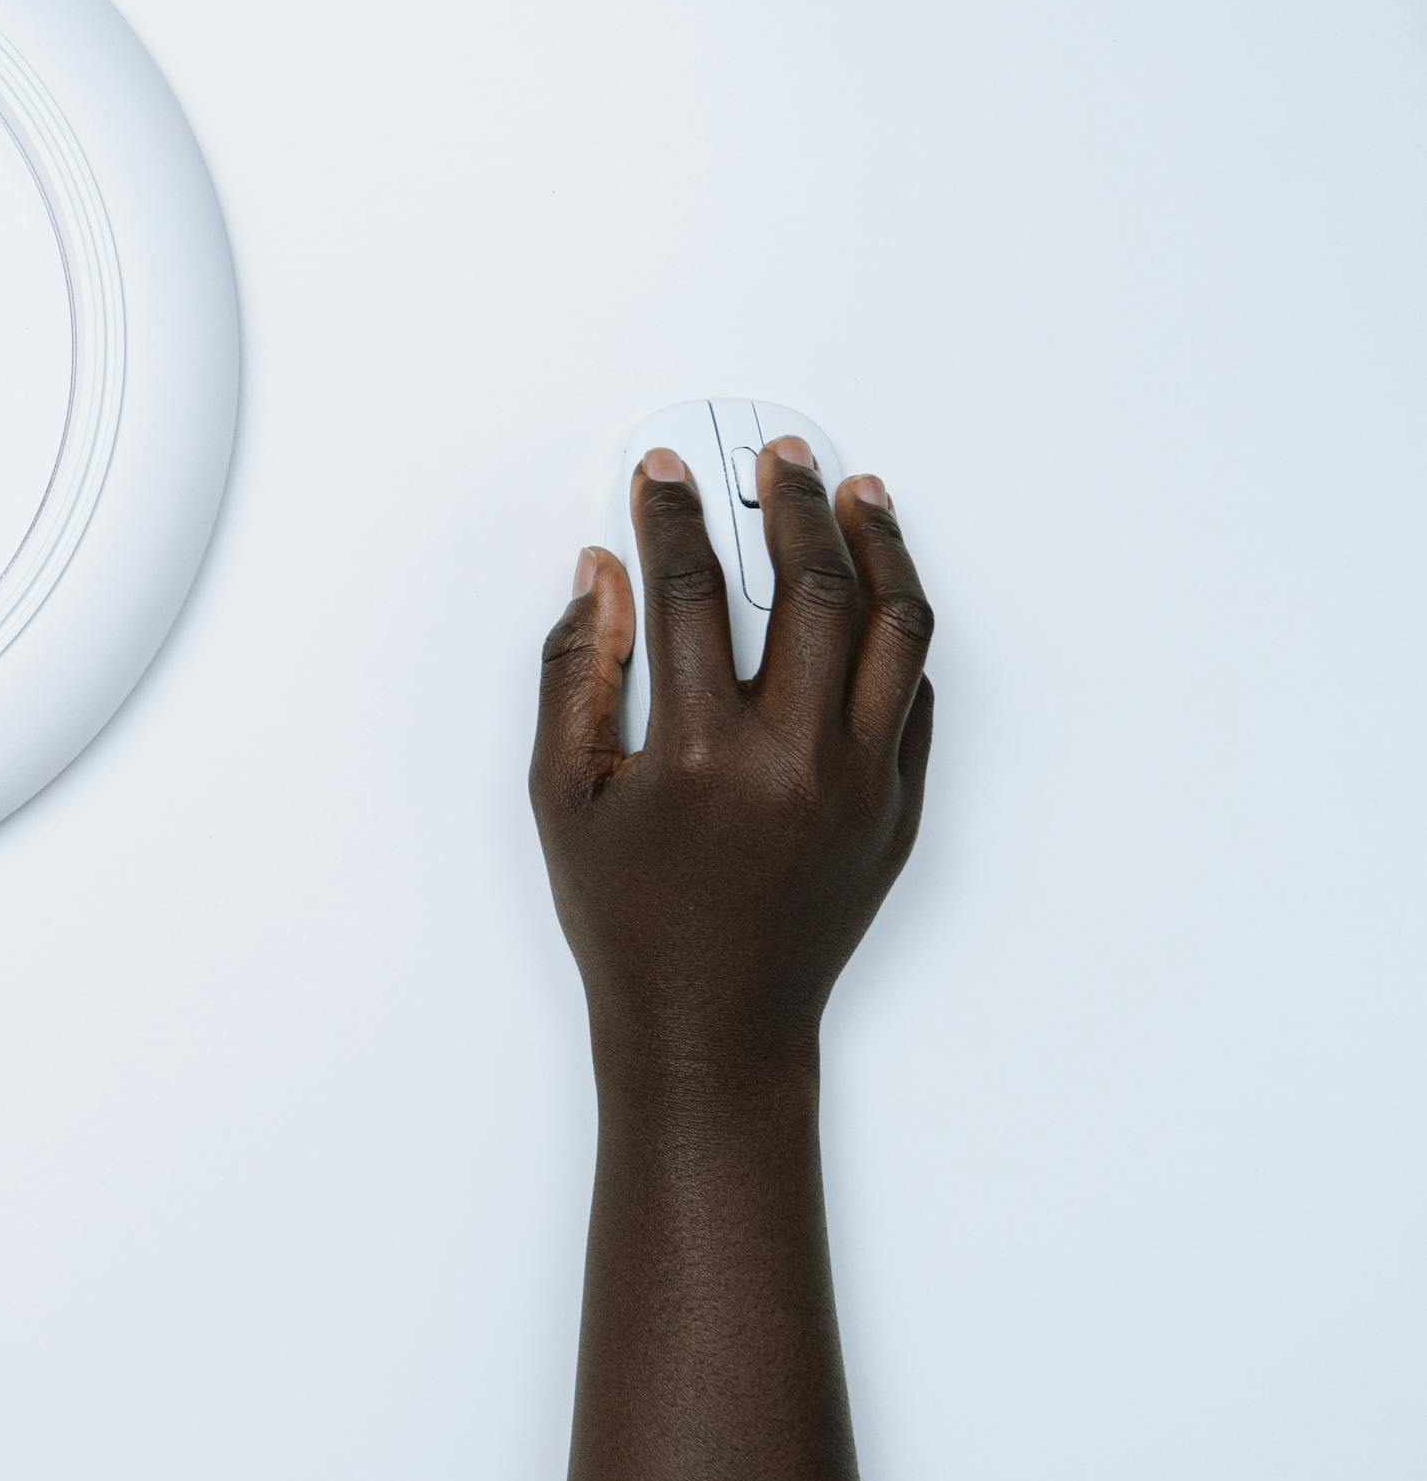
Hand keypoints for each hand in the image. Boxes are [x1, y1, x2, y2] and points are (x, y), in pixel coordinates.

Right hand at [532, 441, 935, 1480]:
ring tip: (855, 491)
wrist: (715, 1025)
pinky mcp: (902, 807)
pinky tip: (880, 588)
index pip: (695, 594)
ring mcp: (864, 783)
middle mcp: (797, 760)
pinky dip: (902, 628)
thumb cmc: (626, 915)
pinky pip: (919, 693)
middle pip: (813, 589)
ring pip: (896, 628)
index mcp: (701, 755)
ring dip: (877, 547)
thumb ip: (574, 674)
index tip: (665, 468)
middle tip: (775, 454)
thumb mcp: (560, 797)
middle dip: (790, 503)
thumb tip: (599, 573)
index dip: (675, 518)